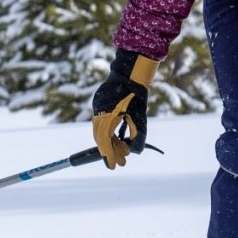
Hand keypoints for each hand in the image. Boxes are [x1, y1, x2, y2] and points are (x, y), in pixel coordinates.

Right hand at [89, 48, 158, 167]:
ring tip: (123, 151)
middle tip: (122, 162)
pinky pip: (102, 123)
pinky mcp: (100, 104)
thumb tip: (135, 151)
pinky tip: (120, 139)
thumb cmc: (136, 94)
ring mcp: (97, 107)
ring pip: (101, 130)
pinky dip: (110, 132)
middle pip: (100, 136)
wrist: (130, 72)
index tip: (113, 166)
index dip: (108, 154)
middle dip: (110, 150)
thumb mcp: (140, 117)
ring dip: (111, 142)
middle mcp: (98, 111)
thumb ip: (138, 135)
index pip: (104, 139)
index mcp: (106, 114)